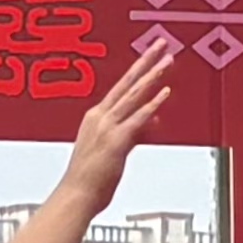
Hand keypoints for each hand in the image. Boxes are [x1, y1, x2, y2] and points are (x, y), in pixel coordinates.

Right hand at [57, 42, 183, 201]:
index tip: (149, 56)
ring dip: (151, 76)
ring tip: (167, 60)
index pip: (120, 88)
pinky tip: (165, 92)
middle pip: (127, 83)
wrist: (75, 197)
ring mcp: (107, 127)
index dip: (137, 70)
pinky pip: (137, 118)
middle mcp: (100, 117)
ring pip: (133, 95)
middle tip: (159, 44)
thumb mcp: (113, 151)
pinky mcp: (116, 141)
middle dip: (145, 62)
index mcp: (95, 118)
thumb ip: (135, 132)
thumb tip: (154, 121)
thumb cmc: (88, 179)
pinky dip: (152, 104)